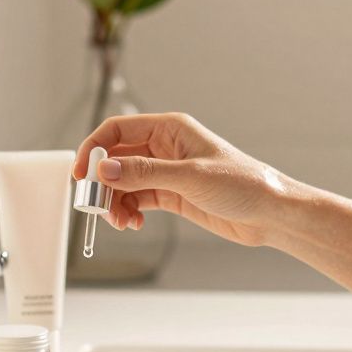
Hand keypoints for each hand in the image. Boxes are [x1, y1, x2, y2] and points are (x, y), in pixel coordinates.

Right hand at [72, 113, 284, 246]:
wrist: (271, 213)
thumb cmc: (243, 184)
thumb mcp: (190, 177)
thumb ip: (144, 173)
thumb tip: (105, 170)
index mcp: (170, 128)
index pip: (117, 130)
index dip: (94, 149)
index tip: (81, 174)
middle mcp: (164, 146)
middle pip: (116, 158)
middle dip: (103, 182)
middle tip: (98, 207)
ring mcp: (167, 171)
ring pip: (124, 182)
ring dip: (115, 201)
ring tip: (121, 222)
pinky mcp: (172, 194)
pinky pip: (137, 198)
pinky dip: (128, 210)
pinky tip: (132, 223)